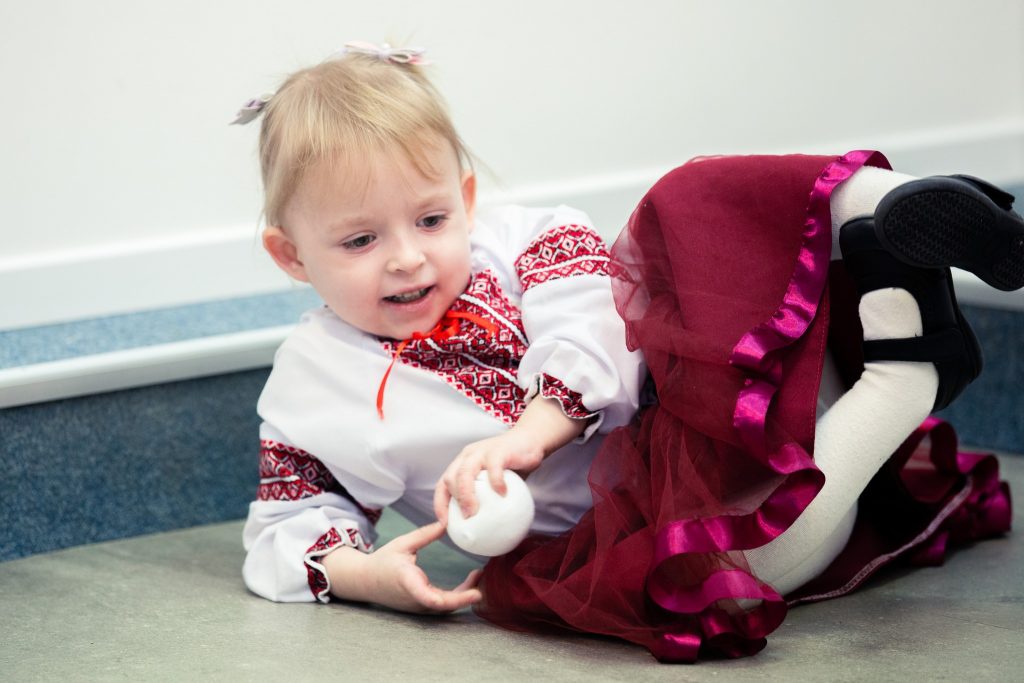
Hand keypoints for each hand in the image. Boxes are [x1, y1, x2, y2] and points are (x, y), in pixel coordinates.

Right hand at [324, 522, 481, 613]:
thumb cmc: (382, 561)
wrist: (364, 581)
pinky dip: (457, 596)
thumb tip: (446, 522)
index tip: (474, 593)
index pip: (432, 599)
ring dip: (464, 595)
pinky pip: (442, 605)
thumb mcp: (403, 543)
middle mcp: (415, 600)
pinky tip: (470, 583)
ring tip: (479, 575)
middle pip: (445, 605)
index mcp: (409, 583)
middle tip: (482, 576)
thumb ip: (425, 534)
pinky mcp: (420, 608)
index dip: (455, 599)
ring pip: (446, 607)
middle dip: (467, 595)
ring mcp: (418, 607)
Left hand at [433, 430, 544, 525]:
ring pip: (465, 472)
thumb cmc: (511, 466)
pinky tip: (502, 494)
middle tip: (464, 519)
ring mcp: (482, 452)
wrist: (530, 440)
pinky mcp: (499, 450)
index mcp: (462, 464)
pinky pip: (494, 467)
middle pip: (450, 478)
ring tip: (475, 512)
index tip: (444, 525)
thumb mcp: (494, 482)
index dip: (439, 504)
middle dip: (452, 501)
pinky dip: (496, 482)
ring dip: (467, 494)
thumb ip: (486, 499)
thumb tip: (482, 529)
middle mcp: (468, 456)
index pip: (442, 484)